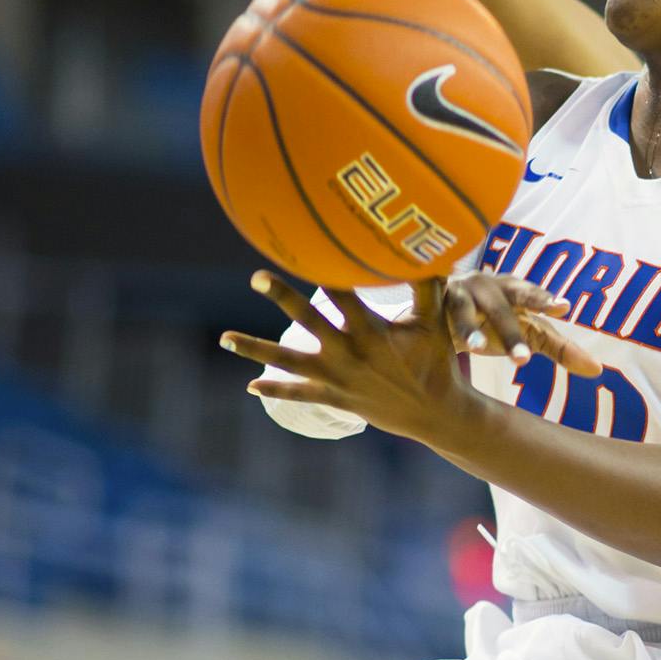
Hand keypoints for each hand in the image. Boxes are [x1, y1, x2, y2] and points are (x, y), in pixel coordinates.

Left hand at [221, 271, 600, 440]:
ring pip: (289, 361)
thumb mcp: (434, 323)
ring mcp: (339, 378)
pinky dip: (275, 389)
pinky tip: (250, 385)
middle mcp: (349, 353)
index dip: (325, 270)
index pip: (343, 293)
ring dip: (255, 349)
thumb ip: (428, 286)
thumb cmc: (436, 363)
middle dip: (282, 297)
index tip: (306, 246)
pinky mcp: (336, 398)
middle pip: (309, 320)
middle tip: (256, 277)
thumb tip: (432, 249)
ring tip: (224, 339)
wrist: (436, 414)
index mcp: (371, 330)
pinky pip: (300, 394)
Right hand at [442, 272, 602, 375]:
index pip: (532, 296)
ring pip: (465, 309)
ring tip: (474, 349)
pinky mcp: (430, 301)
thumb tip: (598, 370)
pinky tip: (429, 332)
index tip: (563, 306)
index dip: (545, 299)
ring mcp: (457, 291)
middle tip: (522, 358)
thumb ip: (559, 349)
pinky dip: (432, 315)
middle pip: (502, 305)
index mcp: (514, 291)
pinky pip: (431, 309)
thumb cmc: (493, 321)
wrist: (444, 313)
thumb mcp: (526, 333)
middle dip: (510, 330)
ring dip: (469, 328)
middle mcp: (487, 286)